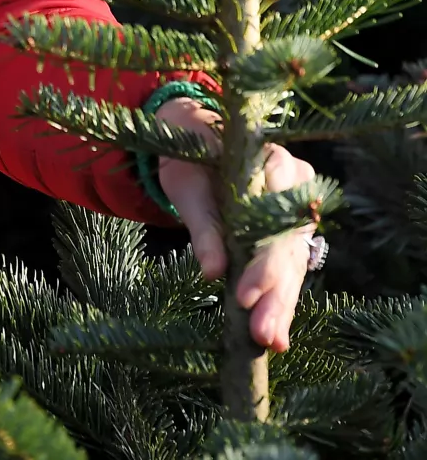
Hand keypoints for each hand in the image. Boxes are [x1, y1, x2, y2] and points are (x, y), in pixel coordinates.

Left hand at [155, 95, 315, 351]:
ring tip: (272, 342)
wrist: (197, 143)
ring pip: (292, 264)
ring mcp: (297, 211)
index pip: (273, 220)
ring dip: (281, 305)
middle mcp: (295, 185)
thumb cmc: (191, 159)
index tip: (245, 295)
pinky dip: (280, 301)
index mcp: (270, 160)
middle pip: (287, 248)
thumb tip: (213, 271)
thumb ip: (205, 225)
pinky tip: (277, 336)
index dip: (262, 262)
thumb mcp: (188, 186)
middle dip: (275, 294)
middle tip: (264, 334)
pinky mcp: (291, 235)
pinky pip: (289, 269)